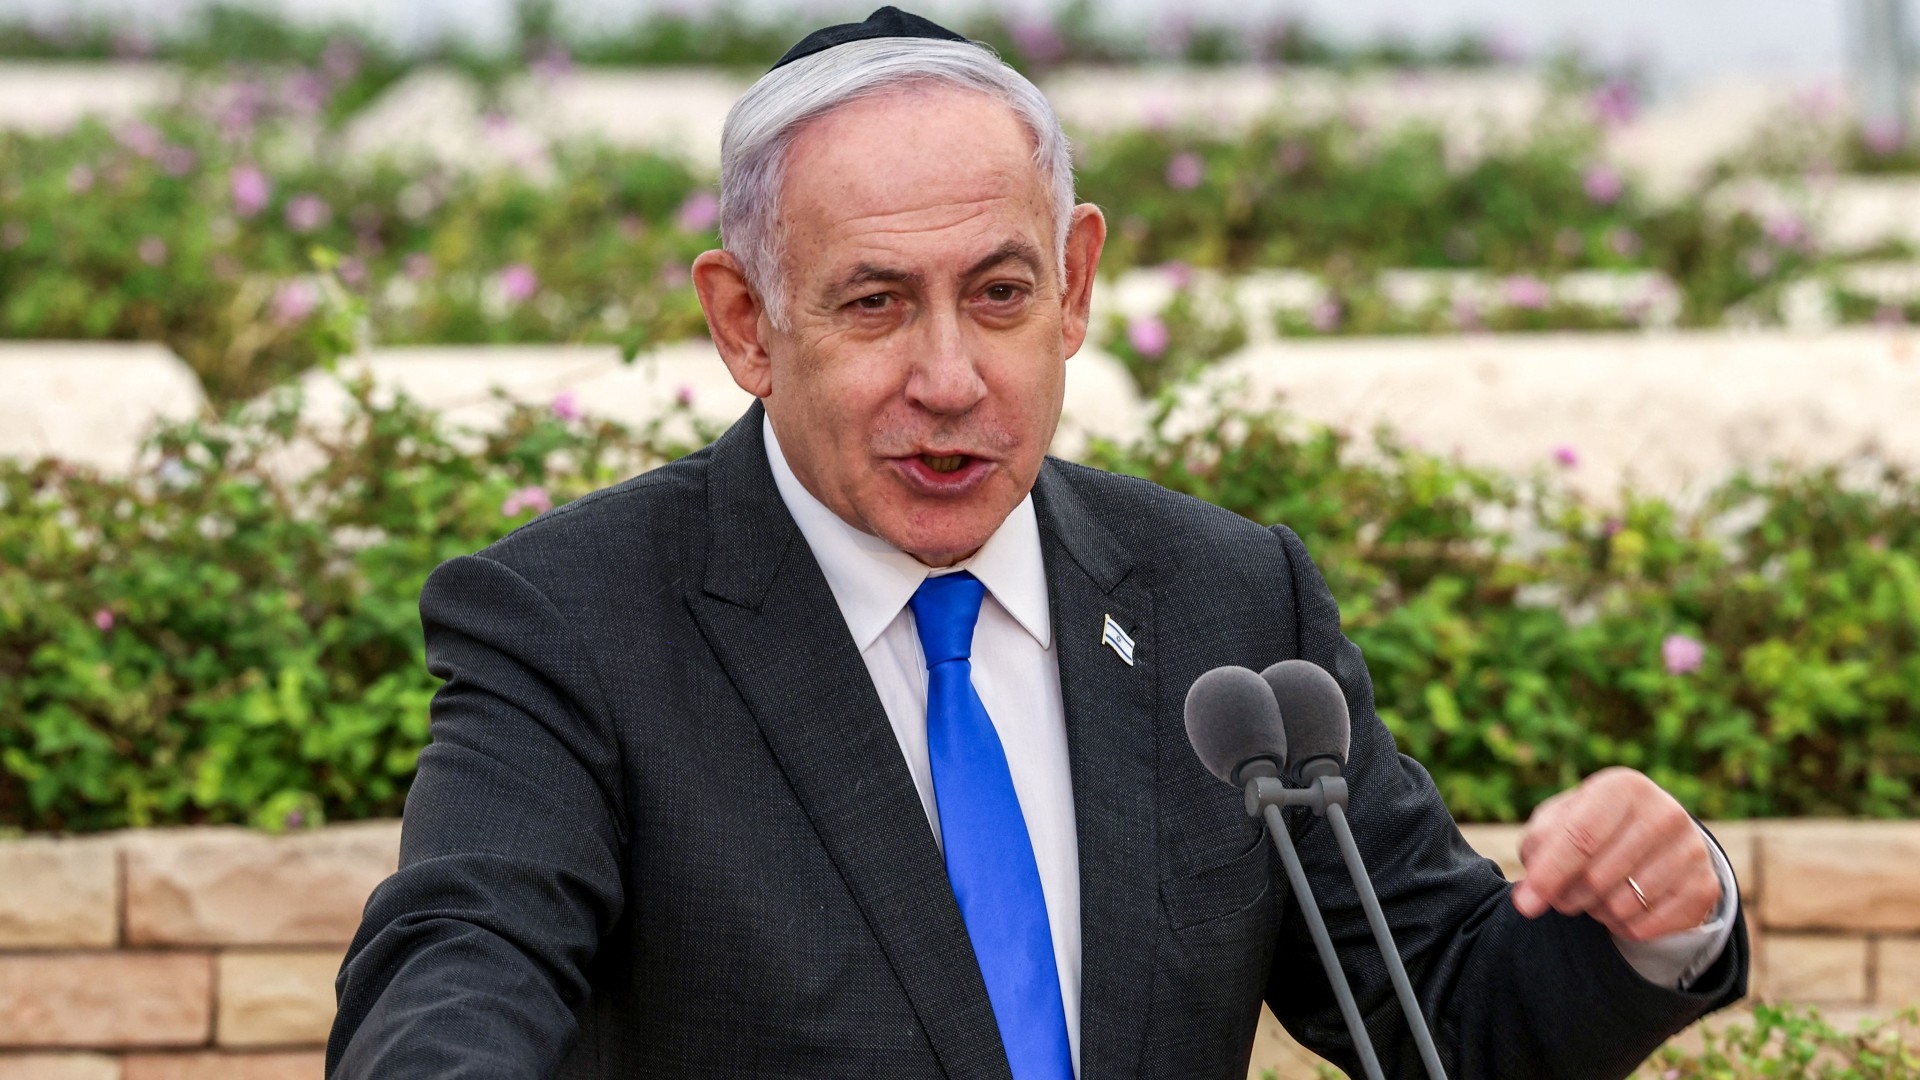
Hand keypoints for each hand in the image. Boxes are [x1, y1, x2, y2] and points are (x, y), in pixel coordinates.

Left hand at [1511, 767, 1721, 940]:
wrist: (1654, 839)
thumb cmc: (1590, 827)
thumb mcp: (1558, 824)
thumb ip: (1537, 853)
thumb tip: (1527, 902)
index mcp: (1623, 787)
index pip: (1580, 838)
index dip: (1548, 875)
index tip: (1525, 905)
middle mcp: (1665, 812)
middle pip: (1597, 877)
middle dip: (1568, 896)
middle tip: (1564, 894)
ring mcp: (1691, 850)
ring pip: (1622, 906)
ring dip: (1596, 911)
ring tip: (1596, 895)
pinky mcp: (1705, 887)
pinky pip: (1646, 927)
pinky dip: (1622, 926)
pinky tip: (1623, 906)